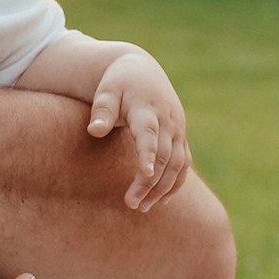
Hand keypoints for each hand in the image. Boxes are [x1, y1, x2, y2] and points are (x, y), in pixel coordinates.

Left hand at [84, 48, 189, 213]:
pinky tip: (162, 202)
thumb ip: (102, 110)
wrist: (143, 71)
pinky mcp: (181, 138)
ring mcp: (178, 130)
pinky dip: (176, 183)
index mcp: (147, 108)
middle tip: (131, 204)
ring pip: (177, 164)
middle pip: (164, 156)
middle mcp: (168, 121)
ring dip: (163, 188)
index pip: (149, 134)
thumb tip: (94, 131)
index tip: (143, 174)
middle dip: (150, 182)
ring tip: (142, 208)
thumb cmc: (118, 83)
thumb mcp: (106, 91)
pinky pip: (184, 164)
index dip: (148, 153)